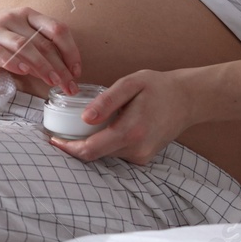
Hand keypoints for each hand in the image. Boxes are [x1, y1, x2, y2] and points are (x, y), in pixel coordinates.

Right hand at [0, 6, 82, 93]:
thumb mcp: (15, 32)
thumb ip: (35, 45)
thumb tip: (62, 70)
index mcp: (26, 15)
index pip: (57, 30)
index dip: (71, 51)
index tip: (77, 72)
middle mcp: (12, 19)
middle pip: (43, 43)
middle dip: (60, 67)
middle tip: (70, 87)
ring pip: (23, 46)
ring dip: (41, 66)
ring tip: (53, 82)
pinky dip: (11, 61)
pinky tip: (22, 71)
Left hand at [48, 68, 194, 164]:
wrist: (188, 99)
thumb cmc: (159, 87)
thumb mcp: (131, 84)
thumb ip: (106, 101)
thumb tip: (84, 118)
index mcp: (130, 132)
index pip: (90, 150)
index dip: (67, 148)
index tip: (52, 139)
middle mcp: (136, 150)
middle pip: (94, 155)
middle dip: (75, 146)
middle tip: (60, 131)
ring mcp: (141, 157)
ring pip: (104, 155)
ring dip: (90, 144)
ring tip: (81, 126)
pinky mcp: (143, 157)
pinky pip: (116, 153)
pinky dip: (105, 143)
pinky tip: (103, 128)